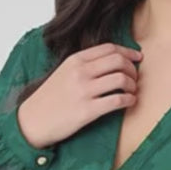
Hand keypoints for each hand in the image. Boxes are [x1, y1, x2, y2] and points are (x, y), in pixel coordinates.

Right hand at [17, 42, 143, 148]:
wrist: (33, 121)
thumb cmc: (49, 99)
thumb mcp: (63, 72)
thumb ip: (84, 65)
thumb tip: (110, 63)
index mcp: (75, 60)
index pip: (109, 48)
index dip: (128, 52)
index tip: (137, 58)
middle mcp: (80, 72)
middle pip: (118, 61)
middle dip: (132, 68)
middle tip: (134, 78)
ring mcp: (84, 91)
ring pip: (121, 79)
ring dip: (132, 85)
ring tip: (132, 91)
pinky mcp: (88, 111)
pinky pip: (117, 101)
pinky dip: (129, 100)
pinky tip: (130, 102)